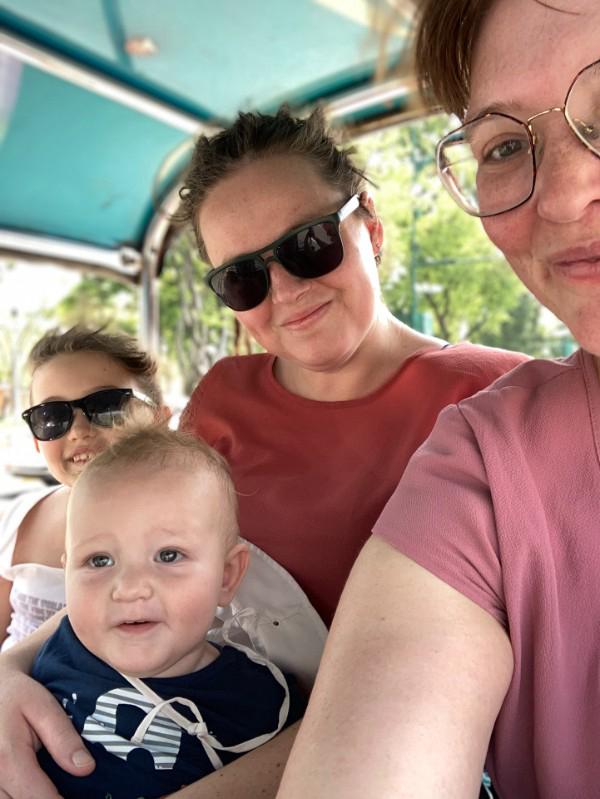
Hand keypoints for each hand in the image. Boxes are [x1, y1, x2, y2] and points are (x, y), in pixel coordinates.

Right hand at [0, 669, 94, 797]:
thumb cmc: (18, 696)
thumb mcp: (44, 707)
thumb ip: (63, 738)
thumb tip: (86, 769)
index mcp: (8, 759)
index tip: (88, 798)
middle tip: (75, 791)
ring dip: (36, 798)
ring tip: (60, 788)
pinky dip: (23, 795)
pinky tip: (41, 786)